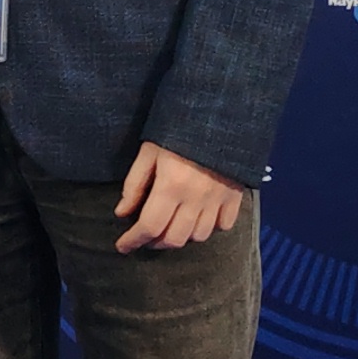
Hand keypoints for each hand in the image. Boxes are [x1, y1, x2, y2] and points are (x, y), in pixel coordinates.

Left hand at [113, 141, 245, 253]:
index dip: (133, 241)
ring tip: (170, 226)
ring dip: (181, 237)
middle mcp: (196, 198)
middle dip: (154, 243)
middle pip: (174, 238)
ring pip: (199, 236)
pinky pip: (224, 225)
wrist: (221, 112)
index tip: (122, 246)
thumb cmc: (178, 128)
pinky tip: (198, 218)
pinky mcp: (235, 195)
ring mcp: (218, 199)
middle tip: (144, 236)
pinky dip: (209, 228)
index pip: (150, 227)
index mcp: (171, 186)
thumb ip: (134, 184)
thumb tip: (122, 213)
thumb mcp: (148, 152)